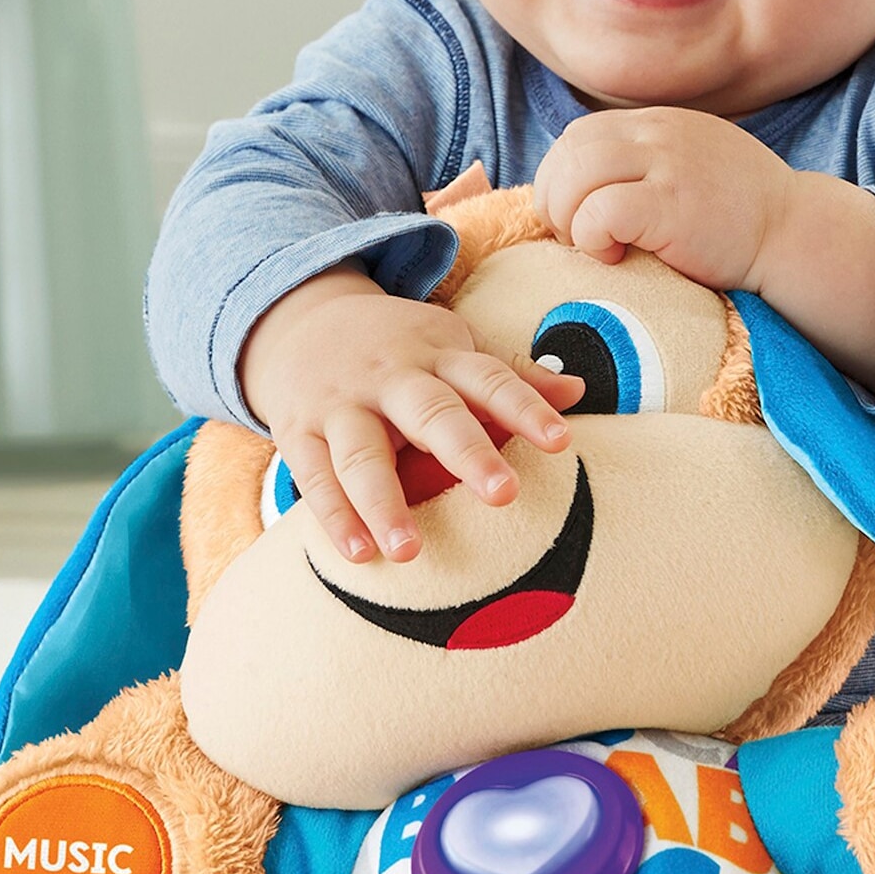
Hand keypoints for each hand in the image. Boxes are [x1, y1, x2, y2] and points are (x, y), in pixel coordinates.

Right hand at [238, 266, 584, 564]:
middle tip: (504, 494)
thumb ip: (510, 374)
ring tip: (409, 552)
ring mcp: (342, 404)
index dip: (527, 407)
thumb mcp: (450, 346)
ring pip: (363, 453)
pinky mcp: (299, 431)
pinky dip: (334, 517)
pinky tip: (358, 553)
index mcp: (438, 353)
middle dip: (467, 452)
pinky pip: (314, 476)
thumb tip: (576, 390)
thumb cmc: (397, 348)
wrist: (298, 320)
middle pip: (431, 413)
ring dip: (384, 502)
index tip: (562, 441)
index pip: (490, 378)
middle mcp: (391, 376)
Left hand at [534, 106, 874, 391]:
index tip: (576, 217)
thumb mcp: (692, 165)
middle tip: (575, 238)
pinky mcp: (671, 204)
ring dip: (568, 218)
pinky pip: (600, 211)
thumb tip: (585, 188)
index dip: (562, 177)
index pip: (579, 135)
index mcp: (659, 123)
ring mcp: (667, 165)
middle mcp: (659, 133)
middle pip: (569, 151)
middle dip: (555, 199)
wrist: (794, 235)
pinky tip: (615, 256)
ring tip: (593, 247)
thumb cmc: (740, 217)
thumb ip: (648, 162)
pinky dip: (591, 237)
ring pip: (577, 176)